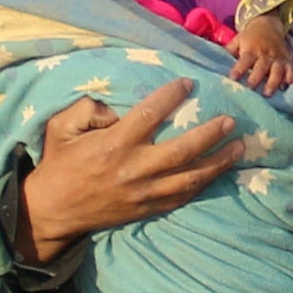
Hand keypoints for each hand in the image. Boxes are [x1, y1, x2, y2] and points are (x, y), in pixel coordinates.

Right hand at [20, 84, 241, 253]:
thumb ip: (87, 108)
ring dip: (217, 162)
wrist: (53, 210)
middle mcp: (134, 169)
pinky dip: (203, 184)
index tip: (188, 83)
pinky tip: (219, 172)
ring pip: (190, 178)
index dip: (171, 96)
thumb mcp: (60, 127)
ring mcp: (143, 193)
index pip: (149, 115)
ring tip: (239, 146)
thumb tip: (116, 107)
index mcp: (113, 145)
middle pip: (182, 151)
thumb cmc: (59, 162)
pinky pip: (182, 198)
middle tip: (230, 119)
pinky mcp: (147, 210)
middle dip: (210, 134)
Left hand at [226, 18, 292, 93]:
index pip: (244, 60)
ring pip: (276, 70)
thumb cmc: (249, 36)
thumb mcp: (237, 40)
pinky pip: (290, 69)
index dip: (239, 68)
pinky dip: (290, 78)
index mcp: (251, 49)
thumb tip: (214, 63)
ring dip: (273, 81)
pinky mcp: (287, 60)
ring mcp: (277, 57)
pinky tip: (287, 87)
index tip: (233, 78)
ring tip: (268, 93)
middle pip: (261, 67)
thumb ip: (229, 52)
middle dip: (256, 77)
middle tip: (250, 88)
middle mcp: (265, 54)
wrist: (268, 24)